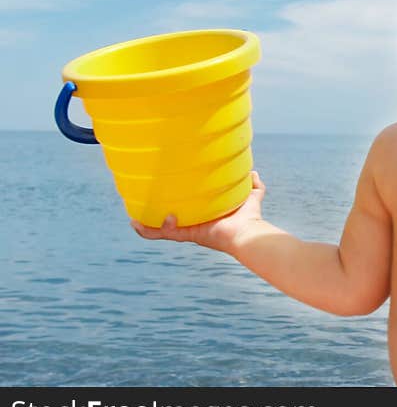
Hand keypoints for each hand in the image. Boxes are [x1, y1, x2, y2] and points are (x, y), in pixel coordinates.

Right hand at [130, 170, 266, 255]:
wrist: (248, 232)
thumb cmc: (251, 218)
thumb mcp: (252, 197)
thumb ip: (253, 184)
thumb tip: (252, 171)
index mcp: (204, 217)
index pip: (186, 213)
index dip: (173, 207)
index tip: (162, 196)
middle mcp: (195, 225)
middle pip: (168, 223)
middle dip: (152, 219)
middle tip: (138, 210)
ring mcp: (190, 232)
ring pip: (161, 231)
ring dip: (146, 227)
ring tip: (133, 221)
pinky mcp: (188, 235)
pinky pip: (166, 233)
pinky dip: (156, 228)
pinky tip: (149, 220)